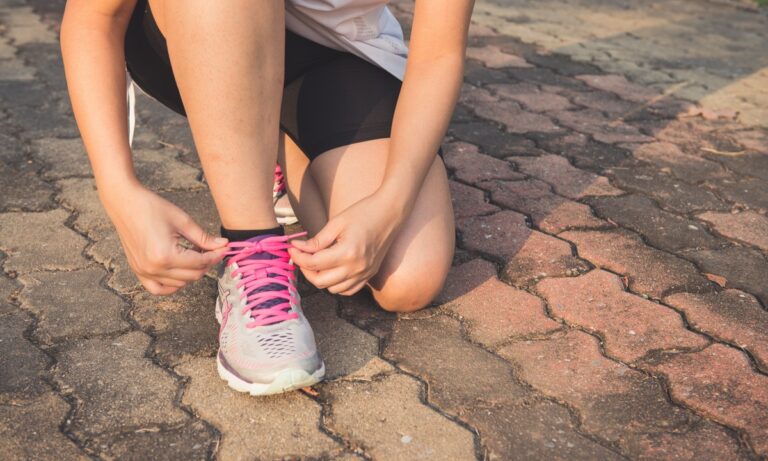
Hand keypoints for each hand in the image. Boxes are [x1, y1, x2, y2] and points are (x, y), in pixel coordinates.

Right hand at [102, 181, 228, 294]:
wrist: (124, 203)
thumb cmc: (152, 207)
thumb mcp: (183, 221)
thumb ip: (204, 238)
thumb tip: (223, 245)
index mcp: (165, 255)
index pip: (200, 263)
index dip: (215, 256)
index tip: (224, 249)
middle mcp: (154, 268)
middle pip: (192, 276)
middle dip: (206, 263)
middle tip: (211, 249)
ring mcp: (144, 272)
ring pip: (179, 283)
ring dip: (191, 272)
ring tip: (194, 254)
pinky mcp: (138, 271)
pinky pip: (158, 289)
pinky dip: (172, 284)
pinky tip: (180, 272)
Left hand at [289, 192, 403, 295]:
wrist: (391, 213)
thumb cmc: (363, 213)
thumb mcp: (336, 223)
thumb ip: (317, 240)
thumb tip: (298, 248)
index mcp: (347, 253)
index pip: (314, 263)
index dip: (298, 257)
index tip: (292, 248)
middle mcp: (357, 268)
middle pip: (321, 281)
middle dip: (306, 270)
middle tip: (301, 256)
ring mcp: (365, 274)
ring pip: (333, 289)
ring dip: (320, 278)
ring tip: (316, 262)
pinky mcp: (369, 275)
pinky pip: (348, 290)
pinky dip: (336, 285)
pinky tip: (332, 271)